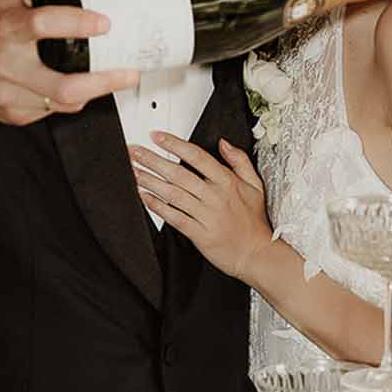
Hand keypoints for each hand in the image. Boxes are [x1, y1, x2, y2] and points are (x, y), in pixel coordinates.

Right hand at [0, 0, 138, 127]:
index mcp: (7, 28)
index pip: (42, 25)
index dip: (77, 24)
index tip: (104, 24)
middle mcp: (7, 63)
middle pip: (61, 85)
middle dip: (102, 82)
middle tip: (128, 72)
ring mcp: (11, 93)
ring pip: (63, 102)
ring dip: (94, 91)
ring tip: (112, 78)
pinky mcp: (15, 113)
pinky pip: (55, 111)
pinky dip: (72, 100)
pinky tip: (77, 86)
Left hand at [130, 132, 270, 279]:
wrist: (256, 254)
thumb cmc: (253, 222)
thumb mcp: (255, 185)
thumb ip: (239, 160)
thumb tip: (224, 143)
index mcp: (227, 182)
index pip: (196, 156)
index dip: (174, 144)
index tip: (157, 137)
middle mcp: (215, 196)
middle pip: (178, 173)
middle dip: (153, 160)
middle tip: (135, 152)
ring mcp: (206, 215)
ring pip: (173, 194)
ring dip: (150, 181)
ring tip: (134, 172)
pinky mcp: (199, 234)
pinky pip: (174, 217)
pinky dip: (158, 207)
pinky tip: (145, 198)